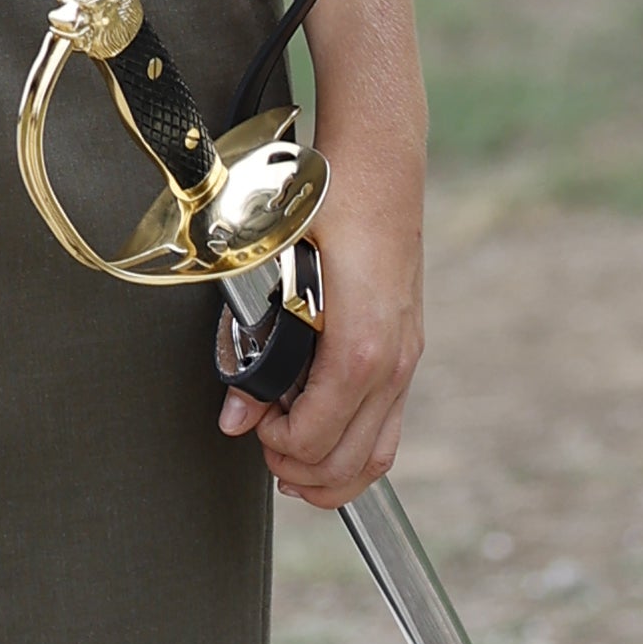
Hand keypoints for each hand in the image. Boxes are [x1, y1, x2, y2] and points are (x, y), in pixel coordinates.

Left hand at [220, 195, 419, 509]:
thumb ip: (252, 352)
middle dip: (299, 468)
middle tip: (264, 446)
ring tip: (290, 463)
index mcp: (361, 346)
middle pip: (350, 460)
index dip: (278, 444)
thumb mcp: (273, 276)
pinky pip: (388, 427)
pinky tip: (323, 441)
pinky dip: (355, 452)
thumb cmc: (326, 209)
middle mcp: (392, 361)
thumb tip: (236, 415)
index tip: (253, 424)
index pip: (318, 435)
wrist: (377, 169)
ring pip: (377, 456)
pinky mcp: (406, 353)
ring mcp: (405, 360)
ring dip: (330, 474)